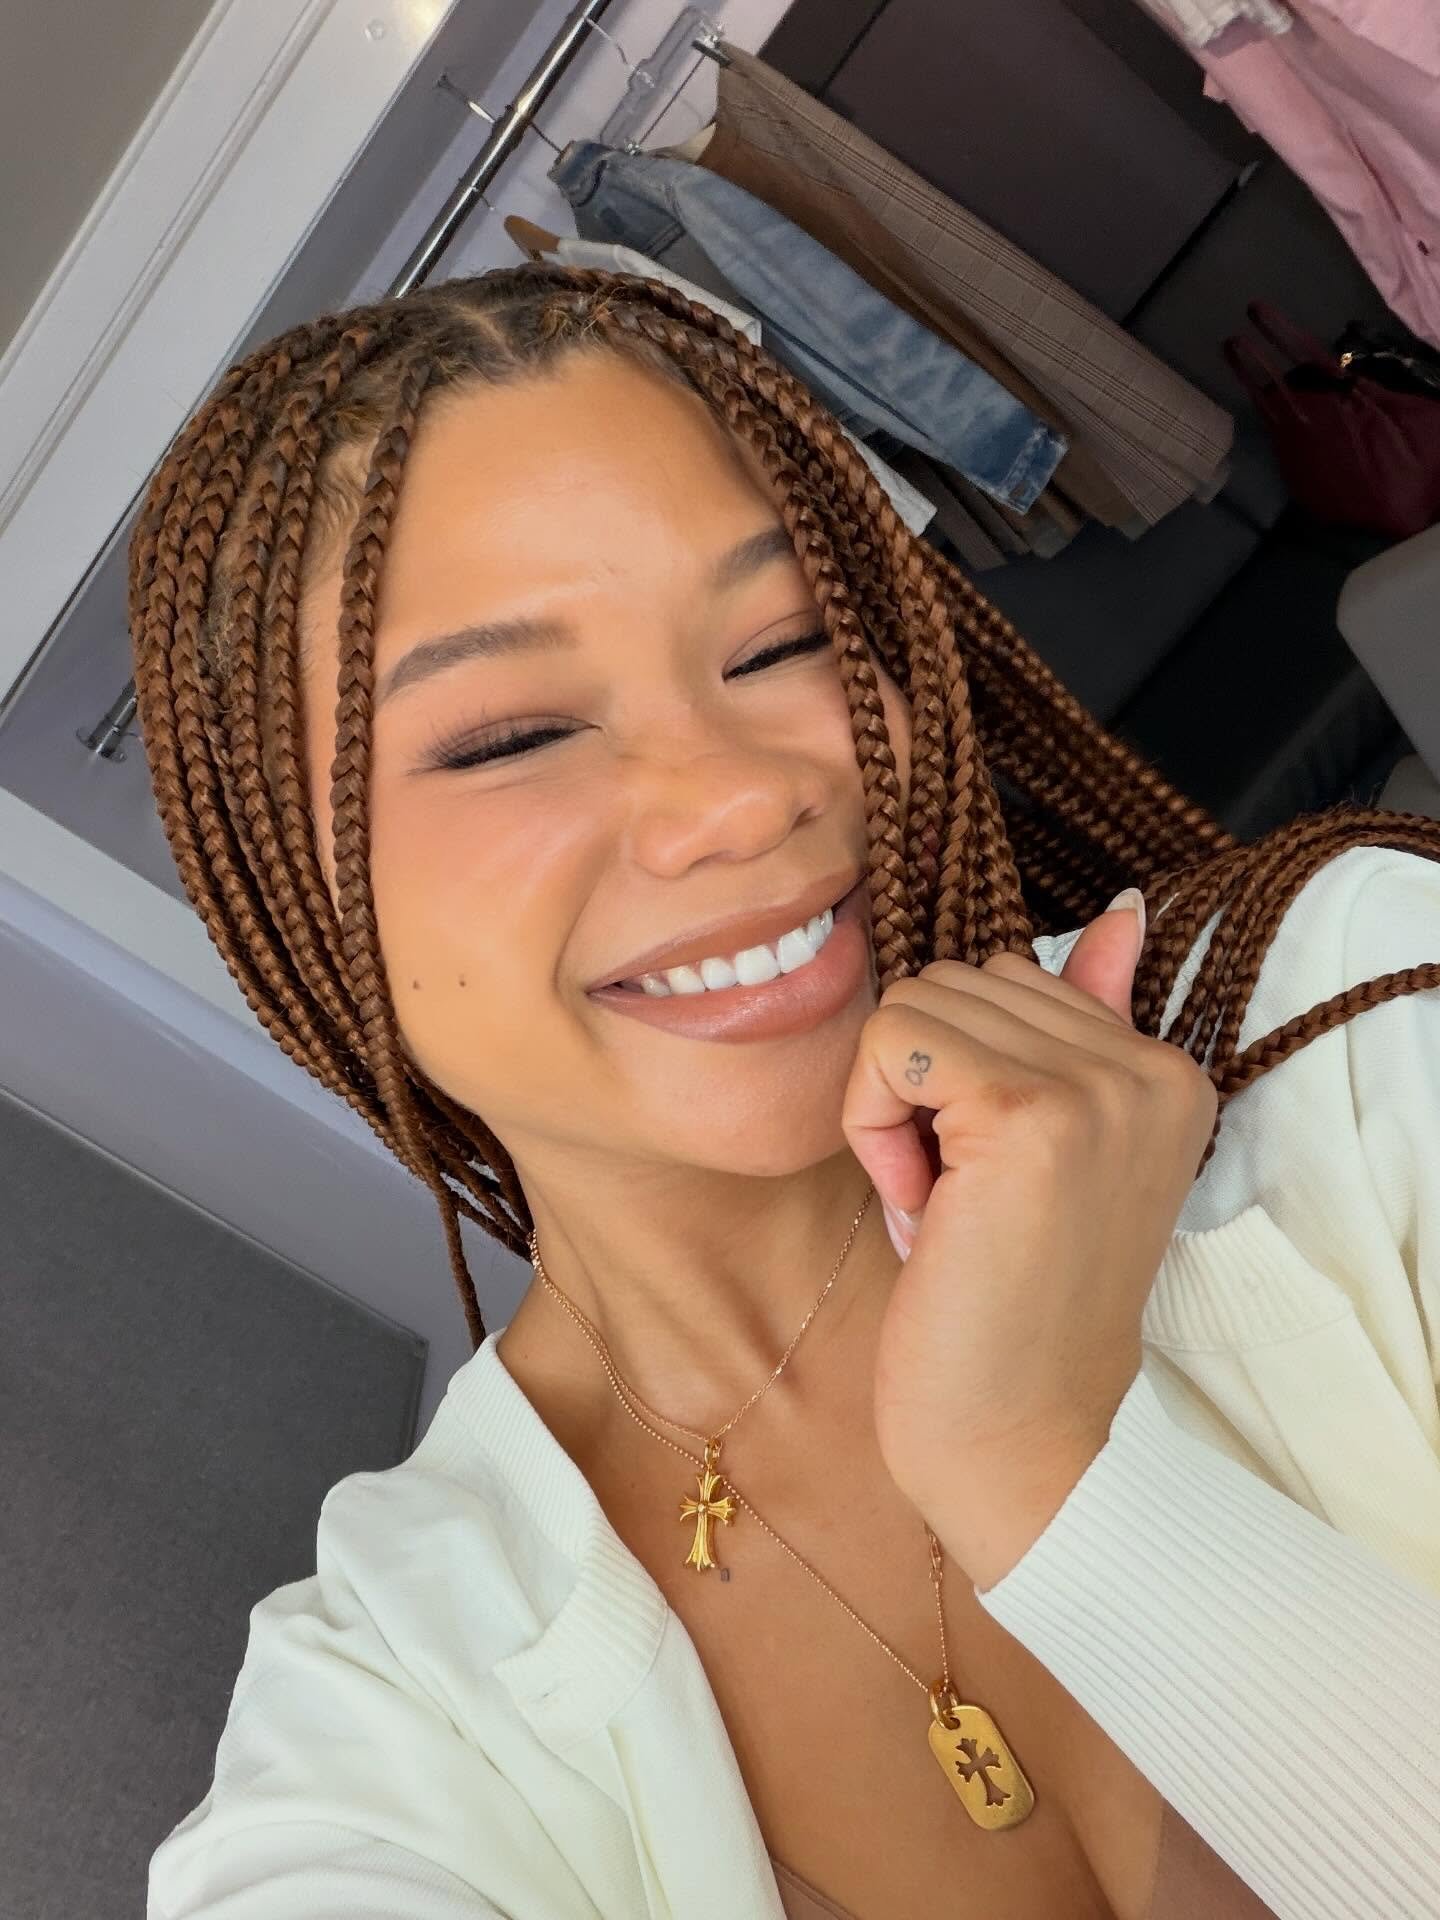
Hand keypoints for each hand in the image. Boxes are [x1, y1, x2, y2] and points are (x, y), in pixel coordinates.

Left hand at [841, 891, 1216, 1588]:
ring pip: (916, 1005)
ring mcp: (1096, 1088)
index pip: (1011, 975)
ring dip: (893, 1107)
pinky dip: (873, 1125)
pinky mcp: (1027, 1114)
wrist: (1016, 1438)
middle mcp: (1147, 1068)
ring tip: (942, 1204)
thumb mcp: (1049, 1148)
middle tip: (956, 1199)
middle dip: (920, 1086)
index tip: (985, 1180)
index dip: (960, 1076)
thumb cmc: (1008, 1305)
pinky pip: (890, 1044)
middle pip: (958, 980)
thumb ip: (1085, 1020)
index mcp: (1164, 1069)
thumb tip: (1127, 906)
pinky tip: (919, 1207)